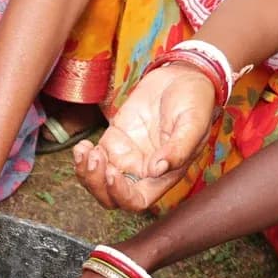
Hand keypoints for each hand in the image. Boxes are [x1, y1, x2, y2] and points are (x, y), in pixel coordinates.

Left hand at [73, 63, 215, 210]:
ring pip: (98, 181)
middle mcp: (143, 172)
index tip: (112, 173)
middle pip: (112, 197)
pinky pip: (93, 159)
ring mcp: (126, 157)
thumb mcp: (193, 122)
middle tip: (96, 159)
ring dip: (86, 173)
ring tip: (85, 151)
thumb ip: (179, 148)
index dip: (121, 195)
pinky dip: (82, 158)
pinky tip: (83, 146)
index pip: (137, 201)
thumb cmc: (194, 101)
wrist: (182, 76)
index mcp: (164, 175)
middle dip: (96, 185)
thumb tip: (158, 169)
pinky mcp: (114, 141)